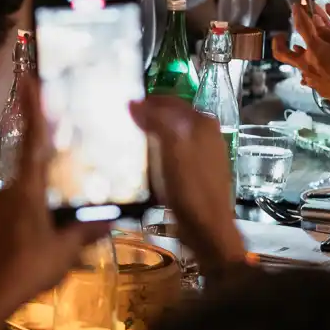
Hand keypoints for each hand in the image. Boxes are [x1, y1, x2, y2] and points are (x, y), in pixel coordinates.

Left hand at [0, 92, 107, 329]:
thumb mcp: (64, 253)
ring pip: (26, 193)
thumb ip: (86, 232)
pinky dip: (32, 214)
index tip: (31, 80)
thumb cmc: (28, 271)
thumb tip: (112, 218)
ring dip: (43, 199)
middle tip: (69, 166)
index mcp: (27, 191)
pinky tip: (43, 234)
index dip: (35, 109)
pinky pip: (17, 209)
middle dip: (51, 167)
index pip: (34, 141)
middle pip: (34, 168)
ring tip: (60, 220)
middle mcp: (8, 191)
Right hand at [130, 98, 245, 273]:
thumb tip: (134, 103)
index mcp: (202, 123)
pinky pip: (174, 153)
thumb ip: (156, 120)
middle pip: (172, 117)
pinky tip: (144, 162)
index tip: (121, 105)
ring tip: (127, 140)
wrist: (207, 229)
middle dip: (148, 116)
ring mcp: (204, 154)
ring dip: (152, 135)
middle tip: (121, 122)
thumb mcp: (172, 148)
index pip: (169, 101)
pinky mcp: (198, 172)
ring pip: (173, 135)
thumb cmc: (190, 188)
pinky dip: (158, 152)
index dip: (146, 101)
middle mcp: (206, 133)